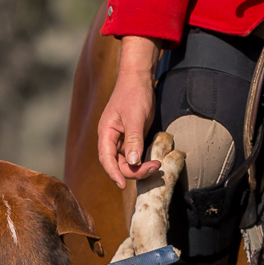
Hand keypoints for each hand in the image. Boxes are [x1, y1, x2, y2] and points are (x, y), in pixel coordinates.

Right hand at [98, 36, 162, 187]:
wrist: (139, 79)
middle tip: (155, 167)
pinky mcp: (132, 138)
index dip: (113, 174)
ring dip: (141, 167)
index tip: (123, 185)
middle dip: (135, 170)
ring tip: (157, 164)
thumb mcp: (134, 116)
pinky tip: (155, 161)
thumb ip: (133, 139)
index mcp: (106, 133)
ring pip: (127, 162)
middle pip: (118, 164)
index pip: (106, 159)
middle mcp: (111, 138)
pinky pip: (135, 155)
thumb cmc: (134, 94)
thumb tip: (132, 162)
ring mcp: (122, 139)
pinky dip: (143, 161)